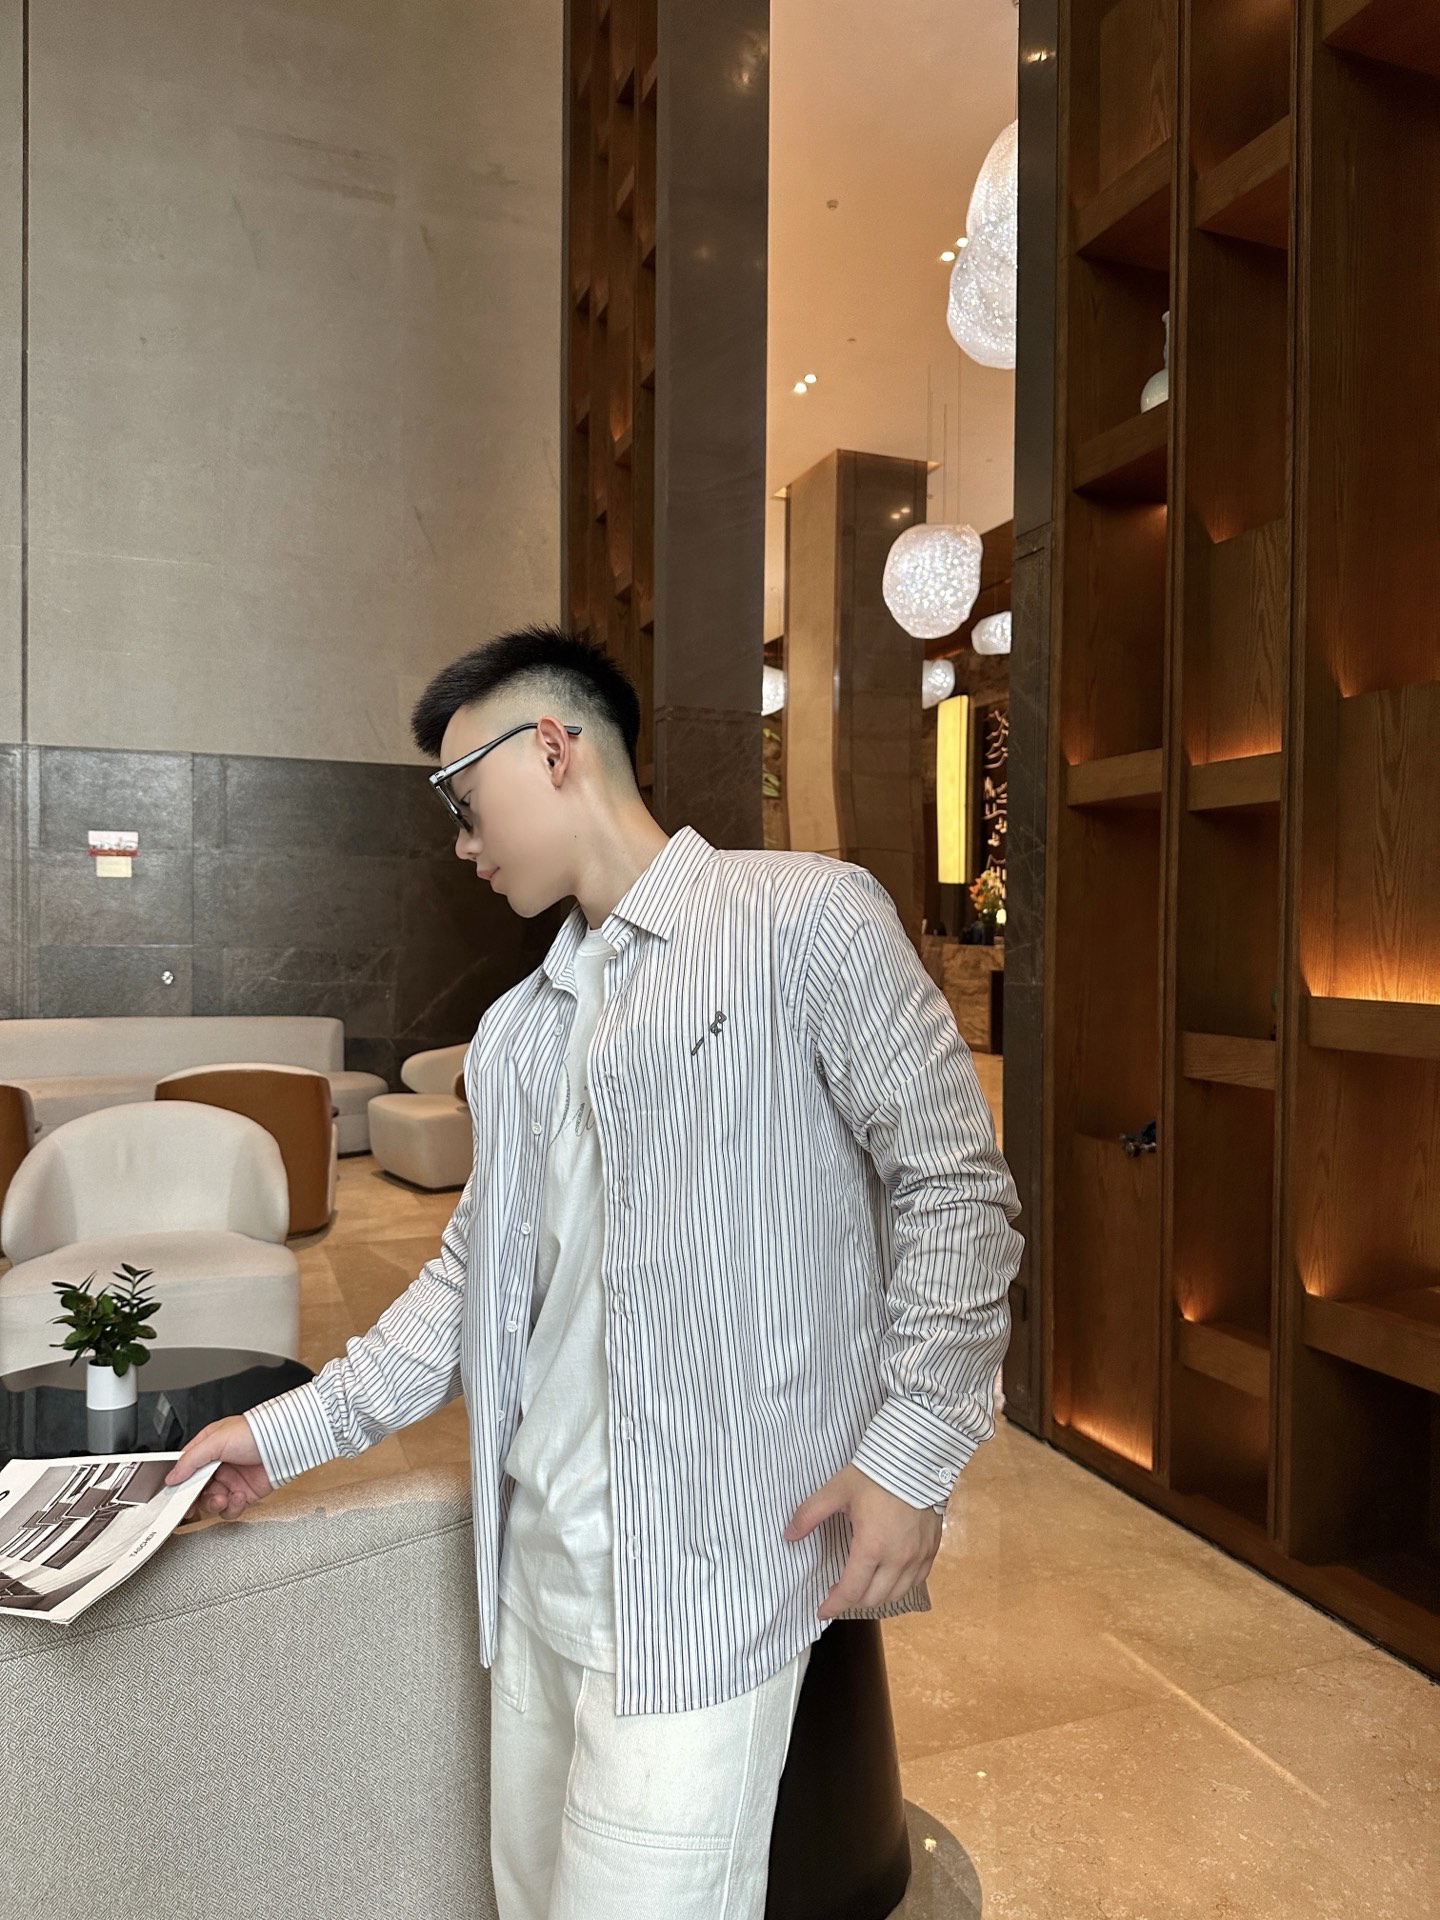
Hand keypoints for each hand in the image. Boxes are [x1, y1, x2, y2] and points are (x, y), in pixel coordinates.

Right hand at [163, 1416, 273, 1522]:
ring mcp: (232, 1480)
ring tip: (222, 1498)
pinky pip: (231, 1509)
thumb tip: (172, 1477)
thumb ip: (190, 1460)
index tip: (175, 1496)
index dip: (179, 1484)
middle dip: (195, 1499)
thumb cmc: (254, 1432)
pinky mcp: (245, 1494)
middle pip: (197, 1490)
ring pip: (212, 1502)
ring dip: (214, 1504)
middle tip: (193, 1503)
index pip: (186, 1469)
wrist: (284, 1443)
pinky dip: (232, 1507)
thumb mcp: (215, 1441)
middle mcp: (218, 1465)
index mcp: (208, 1448)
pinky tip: (238, 1497)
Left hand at [784, 1463, 942, 1619]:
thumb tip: (789, 1535)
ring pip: (896, 1594)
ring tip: (862, 1584)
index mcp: (872, 1547)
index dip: (834, 1605)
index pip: (851, 1590)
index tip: (822, 1610)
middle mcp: (897, 1558)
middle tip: (838, 1590)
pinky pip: (916, 1581)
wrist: (916, 1458)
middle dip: (852, 1599)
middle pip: (873, 1598)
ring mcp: (918, 1556)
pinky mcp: (932, 1549)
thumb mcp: (836, 1491)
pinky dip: (899, 1586)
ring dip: (876, 1596)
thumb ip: (810, 1514)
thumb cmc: (876, 1473)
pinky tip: (888, 1575)